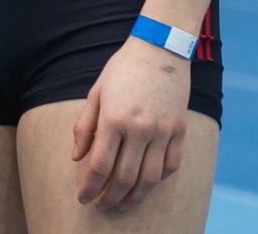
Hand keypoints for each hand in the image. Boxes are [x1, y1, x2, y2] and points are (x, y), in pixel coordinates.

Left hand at [72, 37, 191, 209]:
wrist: (159, 50)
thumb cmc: (121, 70)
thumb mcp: (96, 93)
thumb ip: (84, 127)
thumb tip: (77, 158)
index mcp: (113, 119)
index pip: (99, 165)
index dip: (89, 187)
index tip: (83, 199)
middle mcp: (139, 129)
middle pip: (124, 177)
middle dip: (110, 198)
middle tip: (102, 206)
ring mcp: (163, 131)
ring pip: (150, 178)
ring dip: (135, 196)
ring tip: (123, 203)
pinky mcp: (179, 131)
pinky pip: (171, 165)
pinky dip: (159, 179)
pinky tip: (147, 183)